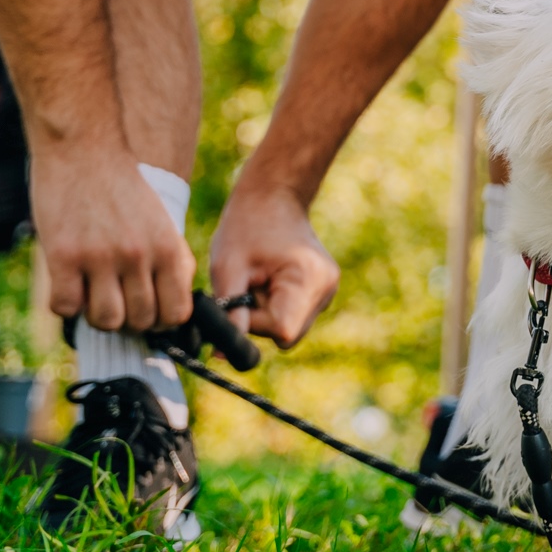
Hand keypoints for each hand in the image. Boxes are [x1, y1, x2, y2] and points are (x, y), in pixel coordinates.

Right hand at [34, 146, 195, 331]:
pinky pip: (65, 307)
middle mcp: (138, 256)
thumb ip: (167, 260)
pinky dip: (65, 303)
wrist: (84, 146)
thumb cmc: (121, 187)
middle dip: (128, 319)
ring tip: (90, 293)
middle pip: (140, 321)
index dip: (161, 320)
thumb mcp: (159, 220)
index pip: (176, 312)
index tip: (148, 311)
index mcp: (167, 247)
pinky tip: (66, 282)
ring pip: (106, 321)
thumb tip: (172, 310)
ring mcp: (99, 257)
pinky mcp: (63, 256)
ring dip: (96, 315)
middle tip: (114, 299)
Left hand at [208, 182, 340, 347]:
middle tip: (246, 285)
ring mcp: (327, 292)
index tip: (237, 302)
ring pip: (288, 328)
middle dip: (258, 319)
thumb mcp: (229, 268)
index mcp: (309, 280)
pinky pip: (292, 316)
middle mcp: (326, 290)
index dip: (253, 325)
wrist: (273, 195)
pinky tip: (268, 280)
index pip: (281, 330)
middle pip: (285, 333)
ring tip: (258, 279)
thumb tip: (224, 355)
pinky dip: (274, 306)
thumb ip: (229, 313)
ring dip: (266, 313)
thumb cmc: (247, 225)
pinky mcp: (321, 293)